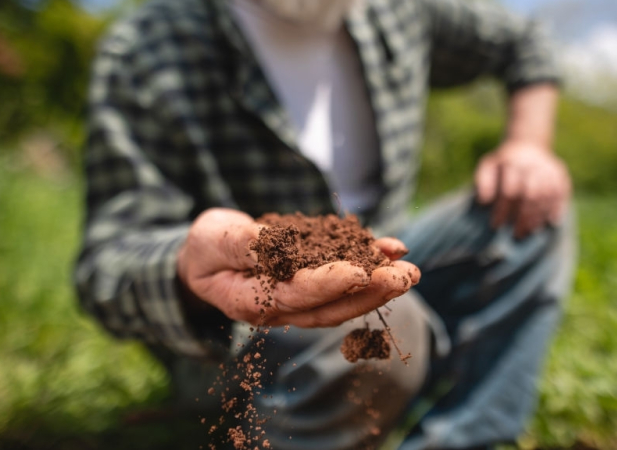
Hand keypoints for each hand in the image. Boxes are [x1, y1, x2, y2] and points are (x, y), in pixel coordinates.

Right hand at [177, 208, 420, 327]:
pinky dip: (370, 263)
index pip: (297, 296)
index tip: (360, 271)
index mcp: (254, 302)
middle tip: (405, 276)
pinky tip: (394, 249)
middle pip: (331, 306)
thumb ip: (242, 245)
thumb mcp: (213, 240)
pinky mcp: (312, 282)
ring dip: (380, 285)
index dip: (329, 284)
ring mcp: (300, 298)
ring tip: (410, 269)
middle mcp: (282, 308)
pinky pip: (345, 278)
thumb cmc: (206, 248)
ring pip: (344, 298)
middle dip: (371, 291)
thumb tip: (274, 244)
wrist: (206, 256)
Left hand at [474, 140, 570, 237]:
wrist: (527, 145)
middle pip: (531, 195)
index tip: (496, 225)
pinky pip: (562, 193)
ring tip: (529, 231)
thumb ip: (483, 182)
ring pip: (547, 196)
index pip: (509, 191)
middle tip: (516, 234)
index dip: (502, 210)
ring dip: (539, 216)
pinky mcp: (560, 173)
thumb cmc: (503, 164)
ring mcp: (548, 169)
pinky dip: (557, 208)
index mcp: (512, 163)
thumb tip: (484, 201)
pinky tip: (551, 222)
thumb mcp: (488, 166)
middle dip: (523, 217)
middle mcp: (532, 165)